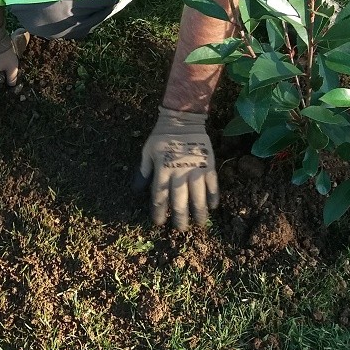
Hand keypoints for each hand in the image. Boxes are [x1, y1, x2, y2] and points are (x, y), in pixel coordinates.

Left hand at [138, 106, 218, 229]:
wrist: (183, 119)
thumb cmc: (162, 136)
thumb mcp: (147, 151)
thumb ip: (143, 171)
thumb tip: (137, 190)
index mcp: (163, 170)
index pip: (160, 197)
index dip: (159, 212)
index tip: (159, 223)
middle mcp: (179, 173)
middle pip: (179, 201)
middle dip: (180, 217)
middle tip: (181, 229)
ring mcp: (196, 169)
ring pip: (198, 196)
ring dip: (199, 211)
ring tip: (200, 224)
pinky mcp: (208, 164)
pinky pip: (212, 184)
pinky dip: (213, 196)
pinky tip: (213, 206)